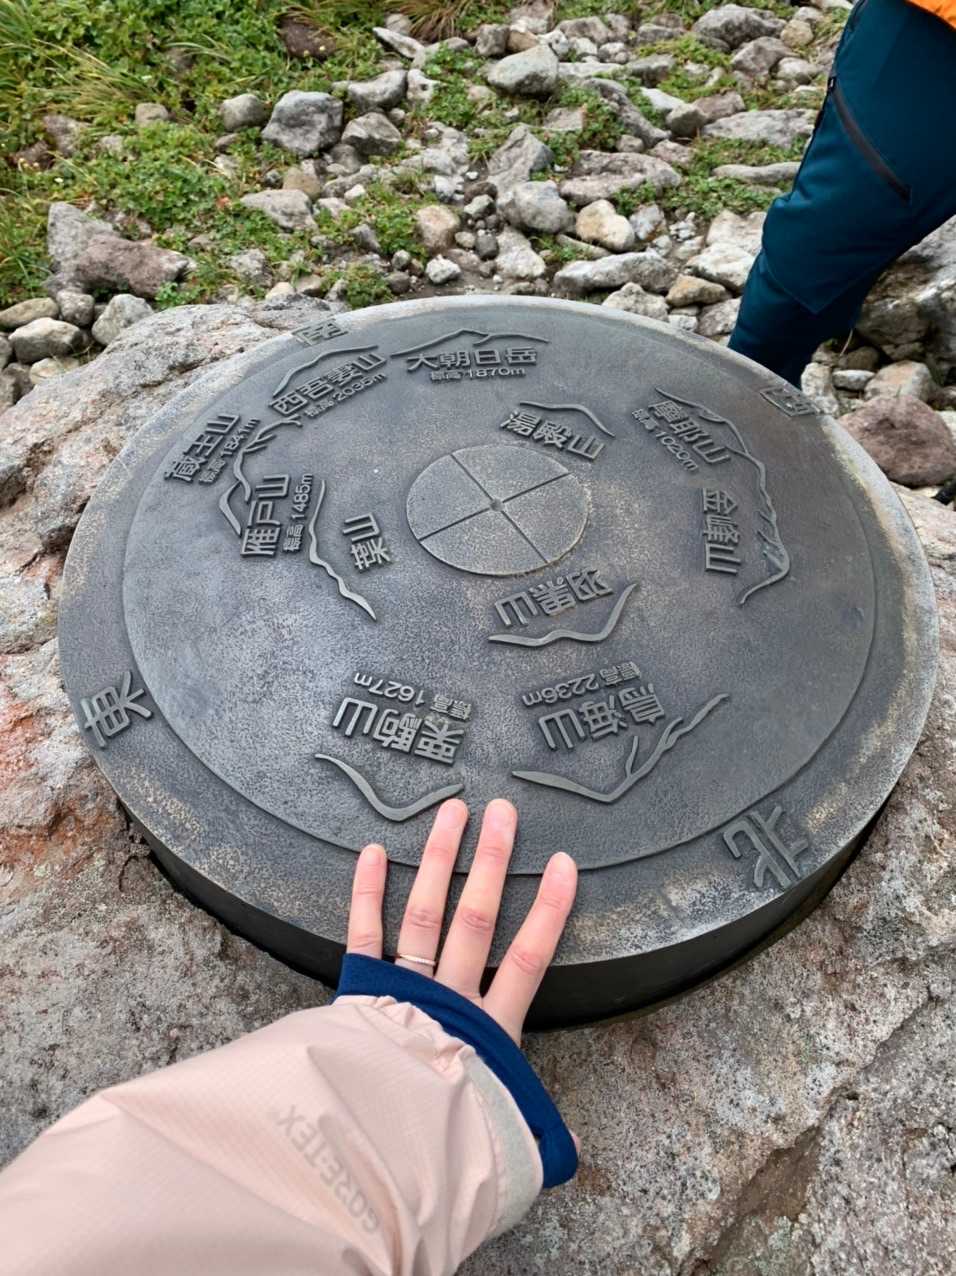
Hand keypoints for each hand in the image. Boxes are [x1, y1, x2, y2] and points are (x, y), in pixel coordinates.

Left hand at [347, 798, 579, 1152]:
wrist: (384, 1159)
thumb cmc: (450, 1154)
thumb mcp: (509, 1151)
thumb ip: (541, 1140)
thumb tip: (577, 1152)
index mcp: (490, 1031)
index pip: (528, 959)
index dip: (550, 911)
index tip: (564, 865)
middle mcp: (451, 1000)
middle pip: (477, 918)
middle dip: (493, 862)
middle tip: (503, 812)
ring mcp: (404, 991)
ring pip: (425, 912)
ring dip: (439, 859)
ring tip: (451, 812)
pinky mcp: (360, 994)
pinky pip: (363, 936)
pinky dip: (367, 893)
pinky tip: (372, 851)